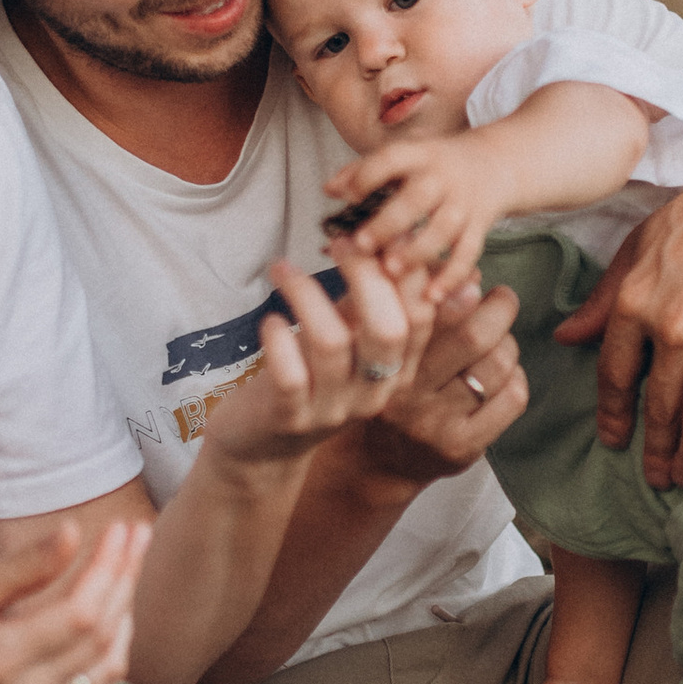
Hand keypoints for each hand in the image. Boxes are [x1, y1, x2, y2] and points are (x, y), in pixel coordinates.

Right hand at [0, 515, 147, 683]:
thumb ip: (22, 568)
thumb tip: (73, 532)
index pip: (80, 613)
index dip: (108, 567)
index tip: (120, 527)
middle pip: (100, 636)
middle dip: (124, 580)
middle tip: (136, 534)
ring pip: (105, 664)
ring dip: (124, 611)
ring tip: (129, 563)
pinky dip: (109, 645)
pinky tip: (113, 608)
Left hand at [199, 246, 431, 468]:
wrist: (261, 448)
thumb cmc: (307, 379)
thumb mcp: (348, 344)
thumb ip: (368, 304)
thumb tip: (392, 240)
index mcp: (396, 371)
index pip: (421, 316)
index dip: (404, 270)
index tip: (377, 234)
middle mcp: (373, 392)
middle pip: (389, 328)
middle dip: (365, 274)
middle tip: (339, 242)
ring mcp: (332, 408)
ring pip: (332, 342)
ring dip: (305, 294)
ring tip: (283, 269)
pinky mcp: (289, 417)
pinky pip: (289, 373)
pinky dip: (279, 338)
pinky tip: (270, 321)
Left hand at [325, 133, 510, 303]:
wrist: (496, 164)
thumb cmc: (435, 165)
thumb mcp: (406, 157)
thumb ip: (365, 170)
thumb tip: (329, 190)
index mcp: (419, 155)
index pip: (392, 159)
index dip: (368, 175)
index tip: (347, 196)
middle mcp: (442, 177)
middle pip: (418, 198)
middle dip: (390, 222)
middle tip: (363, 244)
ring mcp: (464, 203)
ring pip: (443, 228)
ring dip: (419, 250)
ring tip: (393, 270)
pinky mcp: (480, 227)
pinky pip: (468, 254)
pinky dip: (451, 276)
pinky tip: (431, 296)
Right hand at [346, 278, 528, 489]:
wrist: (378, 459)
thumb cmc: (386, 381)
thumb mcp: (377, 337)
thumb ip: (409, 298)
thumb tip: (467, 270)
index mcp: (384, 354)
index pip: (426, 311)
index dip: (456, 287)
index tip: (471, 280)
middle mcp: (405, 389)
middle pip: (474, 336)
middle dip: (500, 308)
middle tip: (503, 298)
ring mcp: (434, 421)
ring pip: (498, 365)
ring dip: (508, 344)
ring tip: (499, 340)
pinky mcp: (461, 446)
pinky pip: (512, 399)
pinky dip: (516, 378)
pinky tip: (502, 376)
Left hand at [555, 137, 682, 490]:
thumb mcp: (645, 241)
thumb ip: (605, 294)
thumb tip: (565, 337)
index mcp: (635, 299)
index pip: (614, 376)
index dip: (614, 416)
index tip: (614, 441)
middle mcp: (672, 326)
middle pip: (658, 407)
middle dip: (656, 450)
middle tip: (657, 477)